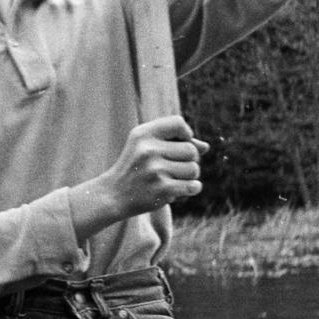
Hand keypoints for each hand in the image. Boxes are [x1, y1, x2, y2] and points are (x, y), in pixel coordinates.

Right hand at [94, 116, 208, 219]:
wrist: (113, 195)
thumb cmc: (134, 168)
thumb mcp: (146, 147)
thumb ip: (174, 143)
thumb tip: (205, 147)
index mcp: (142, 134)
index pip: (178, 123)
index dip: (186, 134)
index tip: (179, 144)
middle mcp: (148, 149)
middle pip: (191, 150)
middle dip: (188, 160)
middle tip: (173, 168)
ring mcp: (154, 170)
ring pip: (194, 169)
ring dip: (189, 176)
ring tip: (172, 179)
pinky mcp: (162, 189)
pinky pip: (193, 186)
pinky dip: (191, 188)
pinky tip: (179, 190)